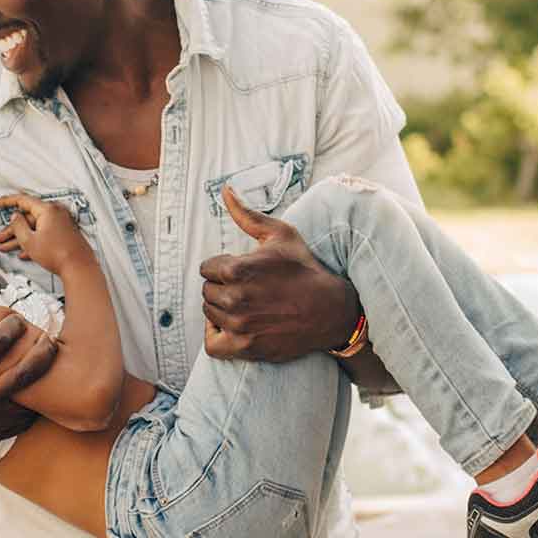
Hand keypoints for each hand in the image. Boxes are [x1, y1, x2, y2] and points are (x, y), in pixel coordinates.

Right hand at [0, 193, 93, 274]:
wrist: (78, 268)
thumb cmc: (58, 254)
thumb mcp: (29, 240)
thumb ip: (18, 226)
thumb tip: (15, 217)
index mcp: (47, 210)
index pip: (22, 200)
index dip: (6, 202)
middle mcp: (56, 214)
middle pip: (28, 218)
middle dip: (11, 230)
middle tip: (0, 238)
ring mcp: (61, 224)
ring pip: (35, 229)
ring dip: (20, 239)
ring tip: (6, 248)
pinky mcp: (64, 235)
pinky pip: (44, 235)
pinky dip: (33, 243)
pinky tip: (24, 253)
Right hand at [0, 278, 57, 454]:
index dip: (12, 329)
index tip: (18, 319)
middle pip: (21, 375)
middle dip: (41, 354)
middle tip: (50, 338)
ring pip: (25, 401)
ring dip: (41, 380)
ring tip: (51, 361)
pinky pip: (19, 423)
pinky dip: (32, 406)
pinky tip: (40, 389)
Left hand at [199, 184, 360, 361]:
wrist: (330, 309)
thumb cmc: (305, 269)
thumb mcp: (280, 234)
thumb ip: (247, 215)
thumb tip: (225, 190)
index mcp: (237, 269)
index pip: (207, 268)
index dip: (223, 267)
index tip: (242, 270)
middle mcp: (235, 298)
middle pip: (207, 291)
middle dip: (222, 287)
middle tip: (246, 287)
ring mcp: (240, 325)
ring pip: (209, 314)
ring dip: (221, 309)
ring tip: (245, 304)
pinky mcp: (246, 347)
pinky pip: (212, 345)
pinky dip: (217, 336)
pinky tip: (232, 325)